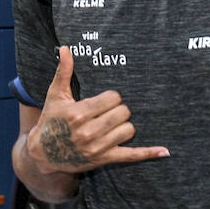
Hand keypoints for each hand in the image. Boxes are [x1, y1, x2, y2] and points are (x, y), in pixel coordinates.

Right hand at [27, 47, 167, 174]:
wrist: (43, 153)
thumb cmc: (52, 120)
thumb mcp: (56, 95)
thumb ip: (64, 72)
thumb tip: (66, 48)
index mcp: (78, 113)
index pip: (114, 98)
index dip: (111, 98)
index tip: (103, 101)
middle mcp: (88, 132)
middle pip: (124, 113)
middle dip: (118, 110)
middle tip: (107, 113)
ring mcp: (97, 147)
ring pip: (129, 130)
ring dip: (124, 126)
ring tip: (112, 125)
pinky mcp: (104, 159)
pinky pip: (132, 156)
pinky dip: (149, 153)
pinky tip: (165, 151)